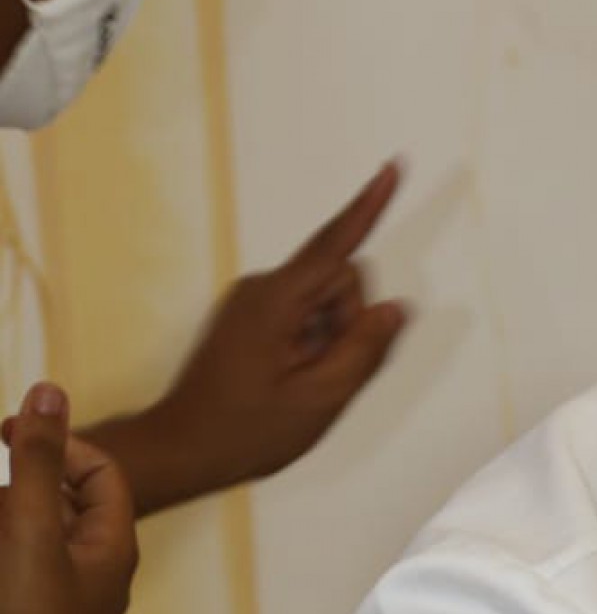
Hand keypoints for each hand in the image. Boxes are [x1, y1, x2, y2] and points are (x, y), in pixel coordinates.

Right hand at [0, 384, 137, 613]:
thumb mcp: (30, 532)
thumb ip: (36, 463)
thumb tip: (49, 389)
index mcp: (112, 547)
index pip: (101, 470)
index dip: (57, 442)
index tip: (4, 431)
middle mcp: (93, 572)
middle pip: (55, 500)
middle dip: (15, 494)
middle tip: (1, 520)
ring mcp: (61, 600)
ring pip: (26, 534)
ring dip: (6, 526)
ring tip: (4, 564)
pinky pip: (14, 570)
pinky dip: (4, 556)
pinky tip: (3, 576)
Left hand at [79, 161, 409, 514]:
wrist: (183, 445)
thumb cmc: (247, 430)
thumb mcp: (320, 399)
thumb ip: (364, 350)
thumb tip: (394, 308)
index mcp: (277, 301)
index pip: (336, 245)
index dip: (368, 207)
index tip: (392, 168)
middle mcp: (262, 288)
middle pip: (338, 281)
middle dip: (349, 323)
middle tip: (325, 376)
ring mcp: (253, 302)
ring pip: (322, 304)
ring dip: (329, 340)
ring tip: (301, 384)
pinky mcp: (250, 317)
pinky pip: (302, 317)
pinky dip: (312, 345)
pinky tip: (292, 380)